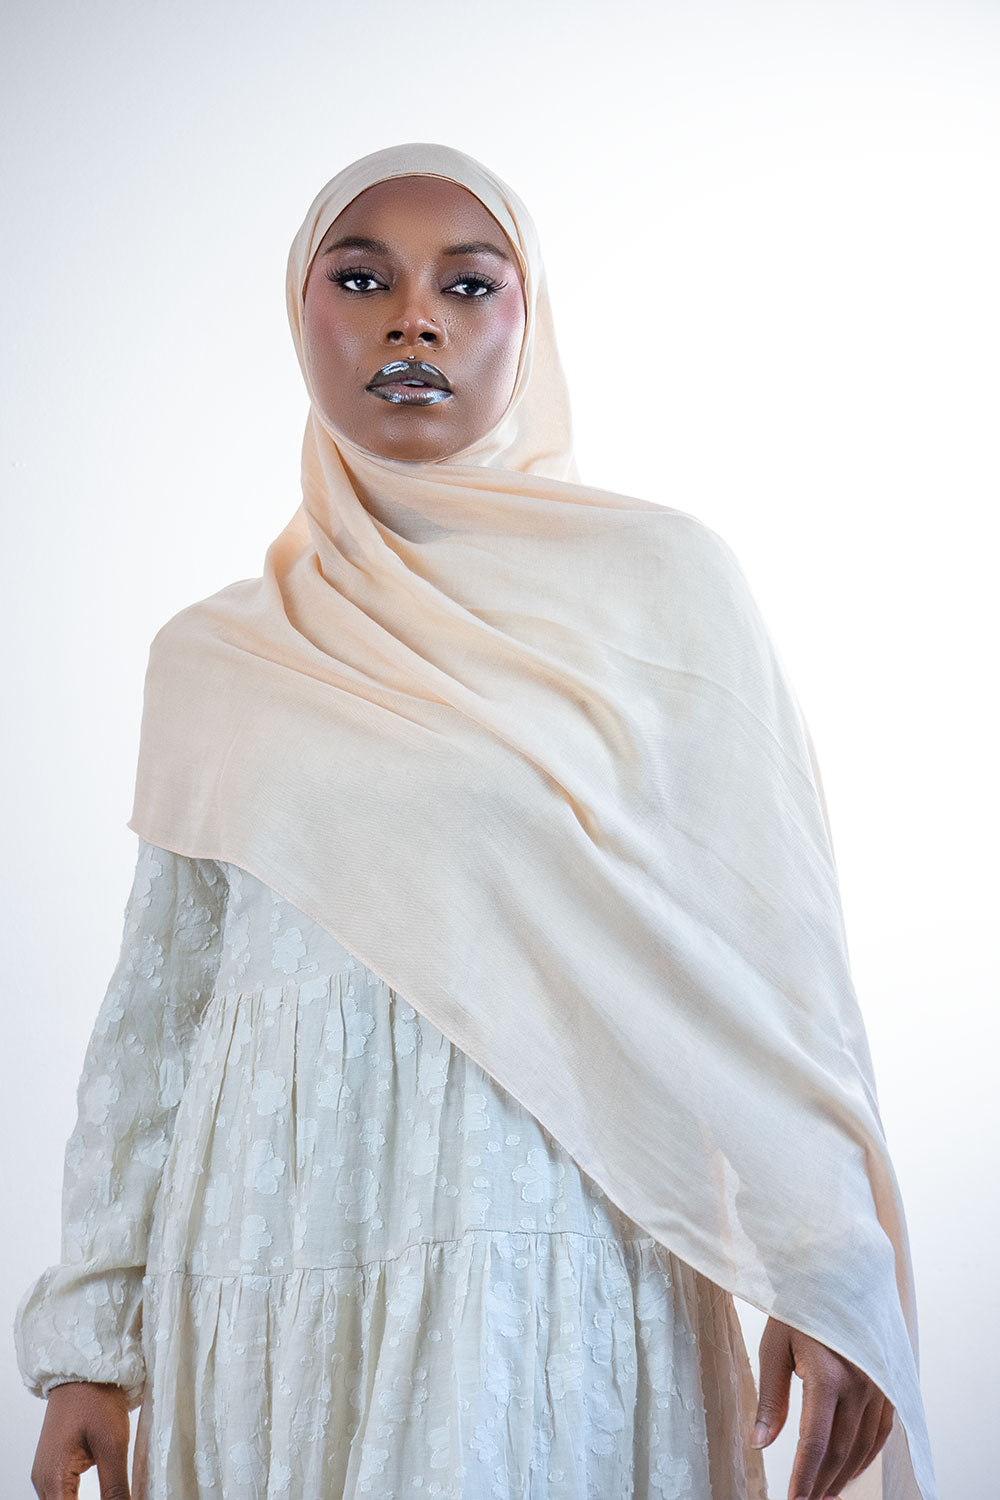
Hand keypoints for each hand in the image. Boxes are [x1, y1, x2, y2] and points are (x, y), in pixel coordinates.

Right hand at [30, 1380, 131, 1498]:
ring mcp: (46, 1472)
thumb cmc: (96, 1399)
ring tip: (112, 1495)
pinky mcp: (53, 1465)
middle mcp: (43, 1480)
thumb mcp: (113, 1446)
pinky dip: (78, 1497)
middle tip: (117, 1497)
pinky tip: (101, 1494)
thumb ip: (116, 1488)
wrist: (83, 1370)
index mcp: (53, 1478)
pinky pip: (62, 1492)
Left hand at [752, 1316, 894, 1499]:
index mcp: (827, 1376)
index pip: (814, 1442)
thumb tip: (759, 1444)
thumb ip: (771, 1398)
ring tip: (823, 1492)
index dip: (803, 1477)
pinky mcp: (889, 1382)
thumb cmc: (800, 1304)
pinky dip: (866, 1455)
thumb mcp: (775, 1345)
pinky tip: (849, 1467)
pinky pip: (881, 1431)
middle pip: (840, 1450)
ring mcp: (879, 1385)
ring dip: (843, 1474)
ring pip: (863, 1446)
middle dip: (821, 1482)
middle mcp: (860, 1384)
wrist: (840, 1270)